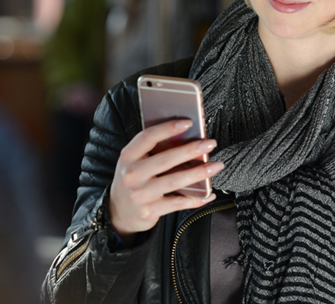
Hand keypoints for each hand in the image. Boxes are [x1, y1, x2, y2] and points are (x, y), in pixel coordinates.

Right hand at [108, 119, 223, 244]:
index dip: (168, 128)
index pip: (147, 138)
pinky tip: (208, 193)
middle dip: (191, 150)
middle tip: (209, 143)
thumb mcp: (134, 162)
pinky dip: (196, 199)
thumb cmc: (133, 180)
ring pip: (174, 181)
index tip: (188, 122)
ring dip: (199, 173)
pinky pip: (178, 203)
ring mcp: (140, 194)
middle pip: (165, 159)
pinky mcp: (149, 211)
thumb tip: (185, 138)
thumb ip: (152, 151)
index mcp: (128, 157)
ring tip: (216, 166)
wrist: (119, 212)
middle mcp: (132, 175)